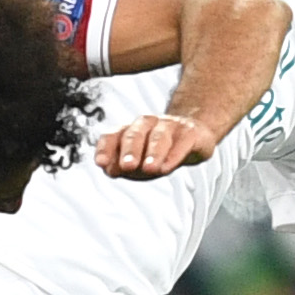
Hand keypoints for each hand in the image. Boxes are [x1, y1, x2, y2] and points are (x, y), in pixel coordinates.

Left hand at [94, 112, 220, 179]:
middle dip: (130, 151)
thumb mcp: (137, 162)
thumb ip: (120, 166)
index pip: (112, 137)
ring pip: (159, 137)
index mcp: (129, 131)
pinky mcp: (190, 132)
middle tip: (127, 166)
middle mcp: (147, 124)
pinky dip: (174, 155)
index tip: (101, 163)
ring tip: (149, 168)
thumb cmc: (158, 151)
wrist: (193, 136)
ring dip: (153, 153)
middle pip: (135, 135)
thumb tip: (109, 170)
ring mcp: (169, 126)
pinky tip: (168, 166)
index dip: (105, 149)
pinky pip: (182, 142)